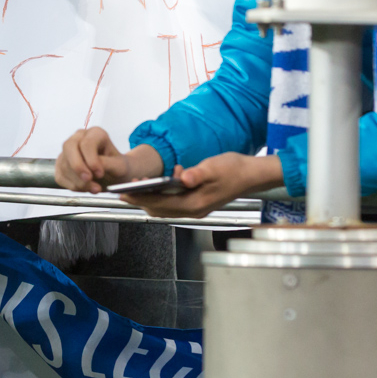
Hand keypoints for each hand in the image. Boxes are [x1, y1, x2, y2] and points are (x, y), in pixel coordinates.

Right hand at [55, 129, 159, 192]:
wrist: (113, 175)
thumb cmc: (117, 167)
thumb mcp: (119, 166)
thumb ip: (108, 164)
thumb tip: (93, 166)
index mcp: (95, 133)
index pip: (87, 143)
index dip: (91, 160)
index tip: (100, 173)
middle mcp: (79, 138)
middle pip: (69, 147)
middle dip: (78, 166)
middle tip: (88, 180)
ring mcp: (68, 151)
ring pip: (64, 164)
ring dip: (78, 181)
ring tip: (95, 188)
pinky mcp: (62, 165)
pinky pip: (61, 176)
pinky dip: (72, 186)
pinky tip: (86, 188)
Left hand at [122, 153, 283, 218]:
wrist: (252, 175)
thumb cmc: (234, 170)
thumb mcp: (214, 167)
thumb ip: (197, 174)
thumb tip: (182, 177)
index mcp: (195, 204)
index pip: (161, 204)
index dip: (141, 198)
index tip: (124, 193)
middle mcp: (194, 210)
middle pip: (160, 209)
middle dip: (141, 200)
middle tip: (124, 191)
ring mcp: (196, 208)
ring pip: (166, 207)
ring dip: (151, 198)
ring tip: (137, 187)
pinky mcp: (198, 202)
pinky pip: (175, 203)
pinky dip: (165, 195)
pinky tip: (166, 180)